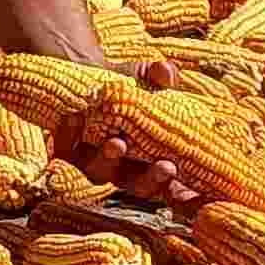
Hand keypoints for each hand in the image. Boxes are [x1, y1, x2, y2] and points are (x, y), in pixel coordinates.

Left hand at [50, 70, 218, 209]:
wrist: (87, 78)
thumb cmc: (127, 83)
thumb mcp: (146, 75)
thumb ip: (160, 75)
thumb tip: (166, 70)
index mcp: (150, 160)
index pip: (172, 187)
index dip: (185, 194)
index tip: (199, 190)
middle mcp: (123, 169)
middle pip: (141, 186)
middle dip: (153, 179)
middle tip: (167, 166)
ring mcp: (94, 164)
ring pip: (102, 174)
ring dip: (111, 161)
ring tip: (117, 143)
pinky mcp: (64, 153)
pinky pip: (65, 153)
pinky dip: (69, 136)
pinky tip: (73, 119)